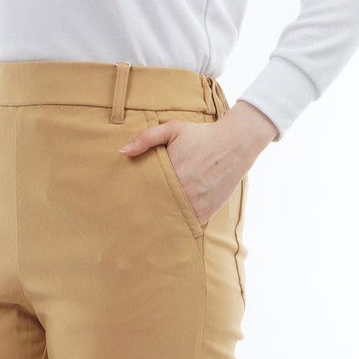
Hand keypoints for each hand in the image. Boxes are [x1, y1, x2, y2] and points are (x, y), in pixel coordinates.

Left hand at [120, 101, 277, 225]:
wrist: (236, 143)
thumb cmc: (202, 135)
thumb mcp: (173, 129)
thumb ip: (146, 138)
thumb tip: (122, 151)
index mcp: (170, 175)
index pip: (146, 195)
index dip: (136, 201)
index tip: (128, 205)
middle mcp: (182, 193)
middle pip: (157, 211)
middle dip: (147, 215)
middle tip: (134, 222)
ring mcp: (195, 205)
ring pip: (172, 221)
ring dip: (163, 223)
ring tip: (150, 228)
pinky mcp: (206, 213)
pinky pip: (188, 225)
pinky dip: (181, 226)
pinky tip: (171, 227)